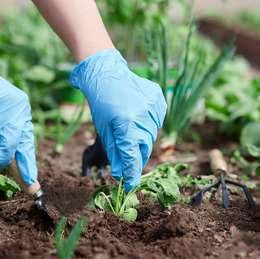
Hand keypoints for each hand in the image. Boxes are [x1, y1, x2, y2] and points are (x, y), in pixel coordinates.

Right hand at [0, 34, 36, 184]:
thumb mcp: (0, 115)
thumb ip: (8, 136)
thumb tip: (14, 165)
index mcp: (23, 110)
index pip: (27, 142)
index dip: (27, 163)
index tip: (31, 183)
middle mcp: (17, 105)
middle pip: (12, 142)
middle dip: (0, 158)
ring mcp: (0, 102)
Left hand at [71, 50, 165, 191]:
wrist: (106, 73)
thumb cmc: (101, 102)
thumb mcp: (104, 129)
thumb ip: (115, 152)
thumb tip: (121, 173)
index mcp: (126, 124)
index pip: (133, 157)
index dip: (132, 174)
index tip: (130, 185)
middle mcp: (143, 116)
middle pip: (145, 148)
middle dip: (136, 156)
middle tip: (129, 161)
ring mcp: (153, 106)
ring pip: (152, 134)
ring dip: (142, 138)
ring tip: (130, 128)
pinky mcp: (158, 99)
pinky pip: (157, 120)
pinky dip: (149, 123)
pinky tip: (138, 115)